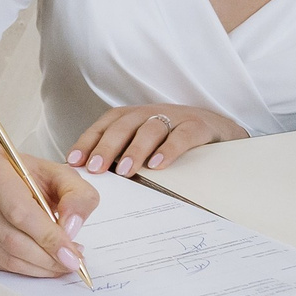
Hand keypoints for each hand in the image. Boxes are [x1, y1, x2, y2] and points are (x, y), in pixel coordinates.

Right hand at [0, 137, 98, 278]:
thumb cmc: (25, 173)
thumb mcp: (58, 174)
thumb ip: (77, 195)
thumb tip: (72, 227)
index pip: (20, 212)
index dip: (49, 237)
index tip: (72, 254)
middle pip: (11, 238)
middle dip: (46, 257)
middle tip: (70, 262)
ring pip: (4, 256)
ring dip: (37, 266)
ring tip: (60, 261)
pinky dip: (24, 268)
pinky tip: (40, 261)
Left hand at [70, 104, 246, 177]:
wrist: (221, 131)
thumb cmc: (175, 141)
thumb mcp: (146, 146)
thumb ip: (122, 157)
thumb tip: (92, 182)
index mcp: (134, 117)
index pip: (106, 124)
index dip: (89, 140)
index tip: (74, 161)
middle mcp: (151, 112)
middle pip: (124, 125)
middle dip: (107, 146)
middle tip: (96, 168)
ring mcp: (175, 117)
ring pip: (150, 128)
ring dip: (135, 149)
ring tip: (125, 171)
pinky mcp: (199, 125)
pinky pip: (182, 135)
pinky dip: (169, 149)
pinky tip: (158, 165)